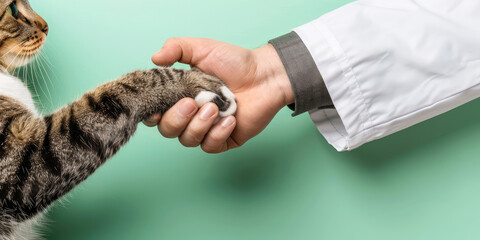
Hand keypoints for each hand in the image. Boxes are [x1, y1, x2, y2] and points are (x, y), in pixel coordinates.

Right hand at [145, 38, 293, 152]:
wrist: (265, 75)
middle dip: (176, 119)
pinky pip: (211, 146)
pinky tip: (230, 119)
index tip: (156, 107)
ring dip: (199, 125)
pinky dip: (218, 134)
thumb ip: (176, 48)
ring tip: (215, 107)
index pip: (156, 112)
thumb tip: (154, 58)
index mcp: (180, 96)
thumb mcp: (202, 48)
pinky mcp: (225, 140)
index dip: (152, 113)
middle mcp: (191, 115)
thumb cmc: (235, 62)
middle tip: (191, 103)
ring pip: (188, 140)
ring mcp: (207, 129)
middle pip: (168, 130)